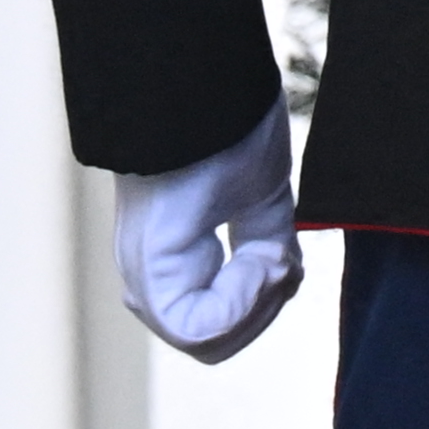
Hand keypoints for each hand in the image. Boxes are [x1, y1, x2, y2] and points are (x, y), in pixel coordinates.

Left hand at [114, 95, 302, 363]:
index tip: (280, 254)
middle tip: (280, 257)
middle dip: (261, 311)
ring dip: (255, 303)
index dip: (260, 304)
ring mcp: (146, 277)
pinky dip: (243, 301)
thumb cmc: (227, 125)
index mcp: (172, 261)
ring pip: (204, 343)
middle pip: (211, 344)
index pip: (215, 325)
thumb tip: (282, 284)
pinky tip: (262, 256)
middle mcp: (150, 278)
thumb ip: (267, 245)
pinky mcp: (153, 269)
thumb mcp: (262, 198)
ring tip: (272, 251)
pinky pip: (195, 328)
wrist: (200, 84)